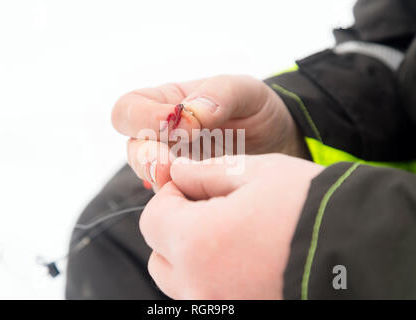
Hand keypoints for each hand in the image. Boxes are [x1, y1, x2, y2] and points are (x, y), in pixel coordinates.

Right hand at [113, 75, 309, 188]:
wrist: (281, 143)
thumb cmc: (258, 110)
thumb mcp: (245, 91)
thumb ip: (217, 94)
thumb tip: (183, 116)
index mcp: (166, 104)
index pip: (128, 109)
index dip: (141, 117)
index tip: (173, 122)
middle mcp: (162, 136)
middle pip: (132, 147)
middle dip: (146, 157)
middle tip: (169, 165)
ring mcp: (174, 166)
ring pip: (149, 177)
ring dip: (161, 181)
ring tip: (183, 181)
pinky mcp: (188, 190)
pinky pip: (173, 198)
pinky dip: (181, 198)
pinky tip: (199, 196)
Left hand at [140, 154, 323, 298]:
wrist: (363, 254)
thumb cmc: (311, 207)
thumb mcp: (258, 173)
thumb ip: (205, 172)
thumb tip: (177, 172)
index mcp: (196, 243)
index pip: (152, 219)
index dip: (169, 198)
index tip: (192, 188)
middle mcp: (199, 286)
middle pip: (160, 254)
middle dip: (175, 227)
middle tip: (210, 210)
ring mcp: (218, 308)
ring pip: (178, 281)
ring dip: (189, 255)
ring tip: (229, 235)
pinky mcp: (237, 316)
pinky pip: (205, 297)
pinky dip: (210, 277)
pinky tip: (242, 259)